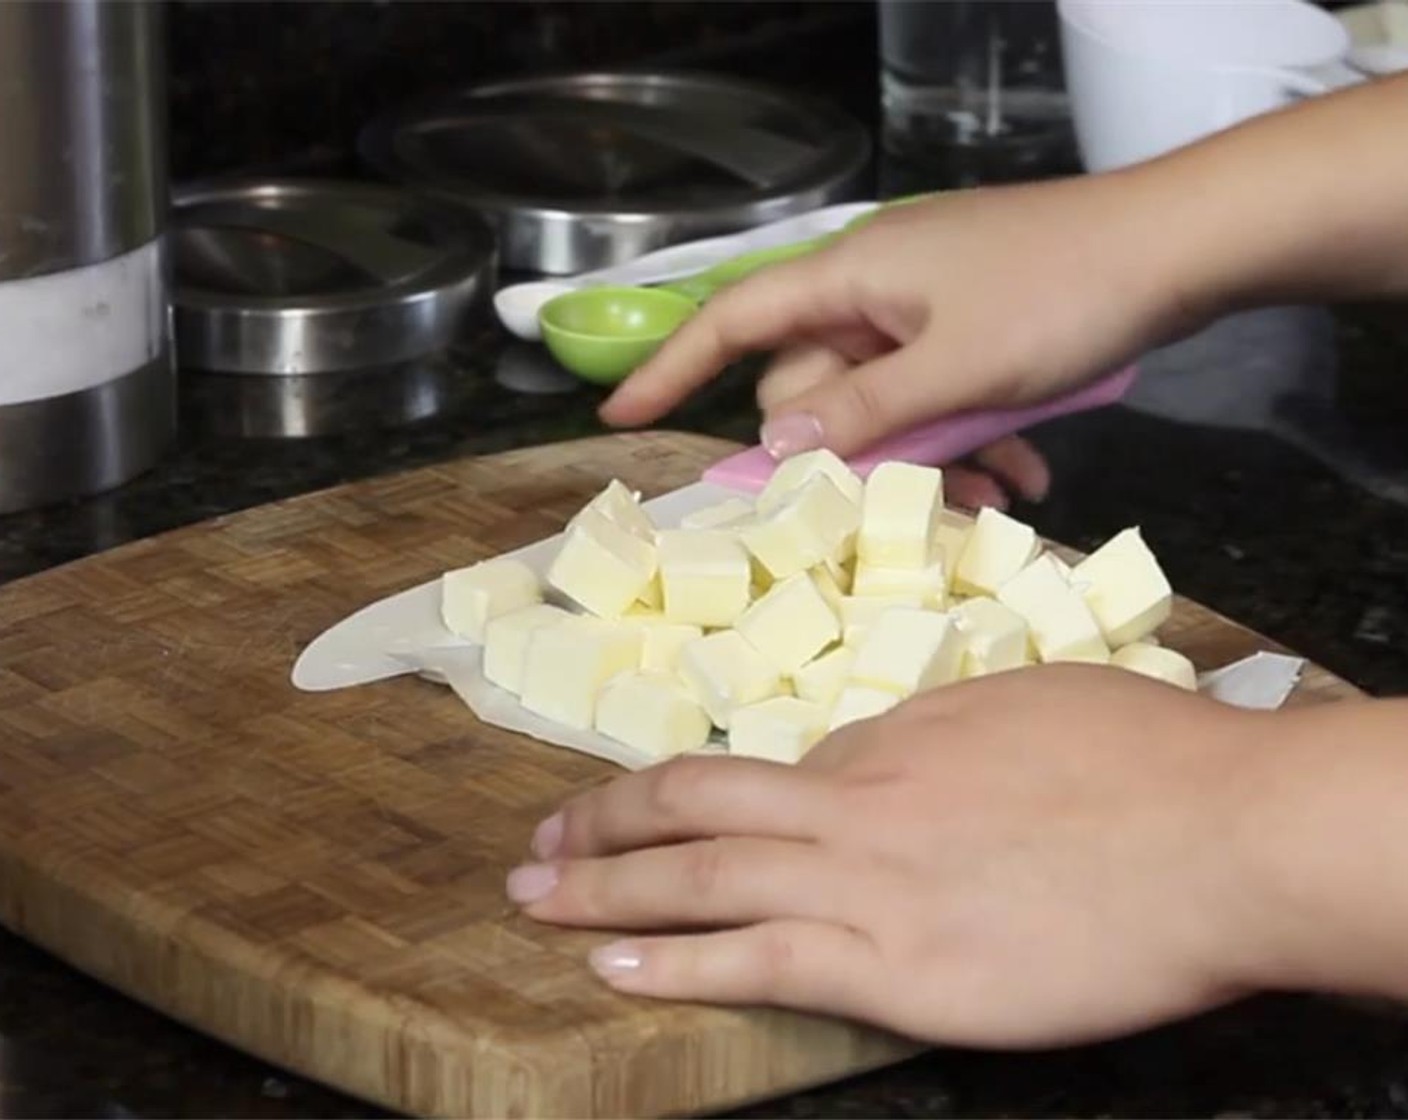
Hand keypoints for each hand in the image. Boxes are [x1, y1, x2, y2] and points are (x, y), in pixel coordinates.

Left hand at [507, 666, 1279, 1047]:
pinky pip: (756, 961)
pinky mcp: (894, 971)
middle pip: (694, 805)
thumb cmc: (1145, 759)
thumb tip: (888, 754)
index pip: (770, 774)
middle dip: (602, 823)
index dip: (701, 797)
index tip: (659, 812)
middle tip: (535, 842)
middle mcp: (854, 807)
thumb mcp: (1026, 704)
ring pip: (698, 878)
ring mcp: (865, 888)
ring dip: (602, 888)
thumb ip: (941, 729)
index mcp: (891, 739)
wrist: (1216, 837)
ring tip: (532, 898)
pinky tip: (613, 968)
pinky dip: (674, 961)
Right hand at [602, 176, 1200, 461]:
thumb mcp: (956, 368)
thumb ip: (862, 411)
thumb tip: (775, 447)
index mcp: (852, 280)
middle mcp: (876, 289)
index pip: (734, 323)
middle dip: (856, 454)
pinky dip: (971, 437)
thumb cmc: (1060, 294)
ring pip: (887, 402)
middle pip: (818, 386)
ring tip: (1002, 497)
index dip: (671, 368)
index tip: (618, 413)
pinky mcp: (974, 323)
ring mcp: (926, 306)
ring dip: (931, 459)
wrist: (1178, 246)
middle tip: (911, 504)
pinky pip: (939, 393)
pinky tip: (1027, 475)